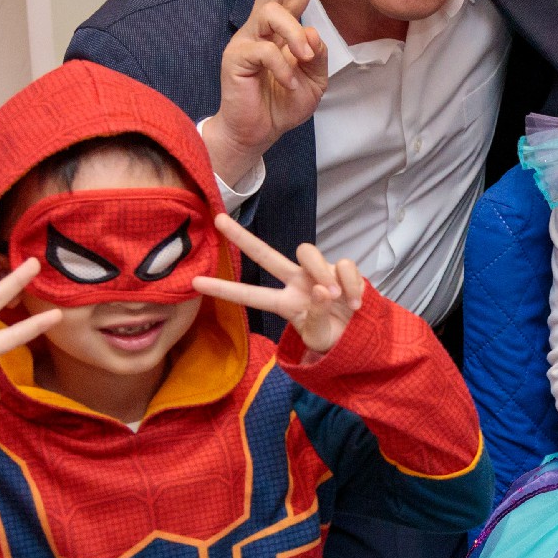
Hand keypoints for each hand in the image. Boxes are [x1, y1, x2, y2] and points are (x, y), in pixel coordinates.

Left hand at [193, 213, 363, 355]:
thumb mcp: (319, 338)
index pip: (250, 296)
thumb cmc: (334, 338)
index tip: (194, 282)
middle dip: (241, 237)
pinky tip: (355, 301)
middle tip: (218, 219)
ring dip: (320, 272)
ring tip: (336, 298)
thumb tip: (321, 290)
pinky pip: (343, 265)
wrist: (363, 336)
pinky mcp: (341, 268)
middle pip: (265, 255)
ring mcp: (318, 272)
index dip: (224, 289)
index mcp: (284, 304)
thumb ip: (316, 317)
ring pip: (307, 252)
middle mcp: (296, 282)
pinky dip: (350, 284)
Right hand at [201, 0, 329, 186]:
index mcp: (281, 30)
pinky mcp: (236, 57)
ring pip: (271, 14)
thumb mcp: (314, 80)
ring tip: (304, 57)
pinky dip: (283, 68)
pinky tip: (288, 83)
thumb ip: (317, 55)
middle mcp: (261, 27)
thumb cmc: (283, 103)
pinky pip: (265, 51)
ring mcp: (246, 39)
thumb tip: (313, 34)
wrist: (257, 132)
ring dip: (294, 33)